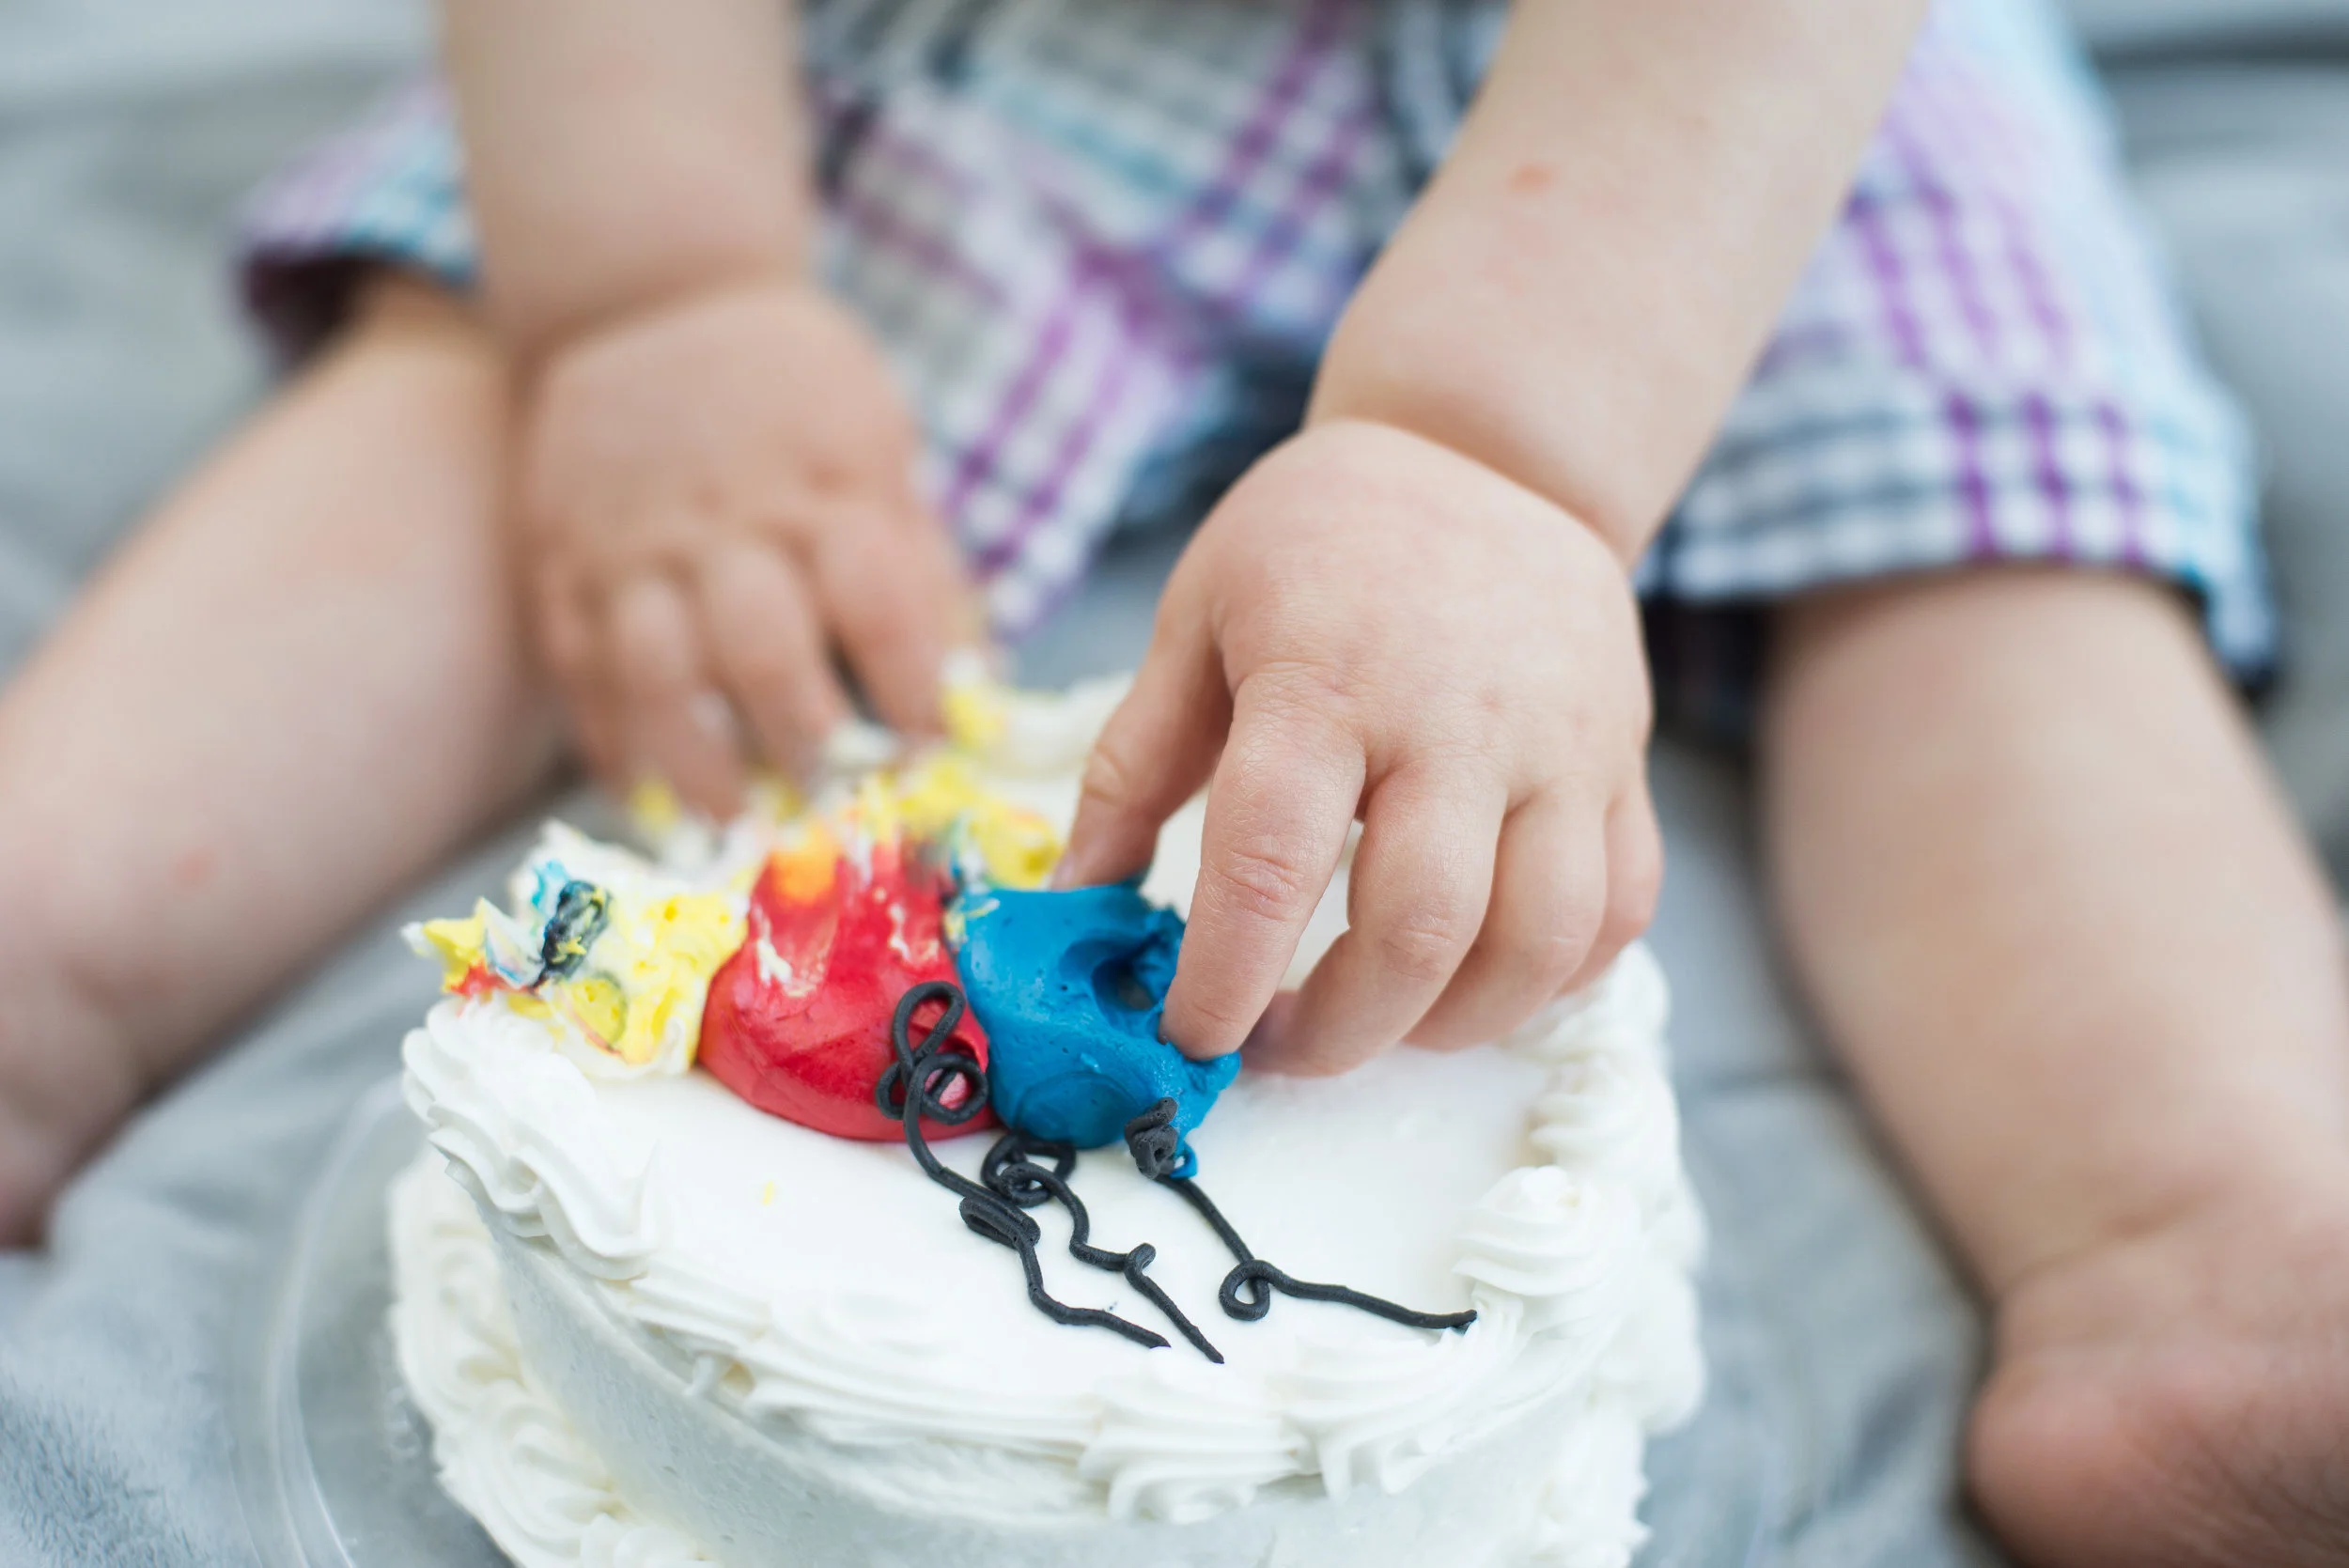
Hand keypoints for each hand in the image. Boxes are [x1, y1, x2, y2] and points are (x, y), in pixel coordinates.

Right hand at [518, 276, 975, 810]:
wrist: (653, 296)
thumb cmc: (798, 391)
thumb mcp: (883, 449)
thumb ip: (923, 569)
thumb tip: (979, 693)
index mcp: (829, 487)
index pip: (878, 601)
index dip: (908, 687)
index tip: (928, 751)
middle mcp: (728, 521)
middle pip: (764, 650)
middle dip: (803, 738)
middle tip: (831, 797)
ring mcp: (633, 545)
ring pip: (660, 674)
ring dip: (699, 763)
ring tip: (735, 821)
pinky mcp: (561, 559)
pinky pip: (580, 667)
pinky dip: (611, 742)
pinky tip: (647, 798)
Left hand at [1056, 419, 1660, 1073]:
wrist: (1488, 452)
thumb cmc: (1318, 539)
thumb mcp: (1195, 617)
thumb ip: (1131, 765)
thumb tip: (1072, 897)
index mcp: (1325, 679)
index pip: (1270, 863)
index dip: (1225, 977)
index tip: (1189, 1036)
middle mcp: (1459, 720)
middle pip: (1421, 929)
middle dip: (1340, 1031)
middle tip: (1279, 1044)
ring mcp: (1563, 747)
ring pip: (1539, 944)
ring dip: (1451, 1025)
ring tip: (1379, 1019)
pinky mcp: (1624, 766)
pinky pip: (1618, 914)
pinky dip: (1551, 980)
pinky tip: (1476, 976)